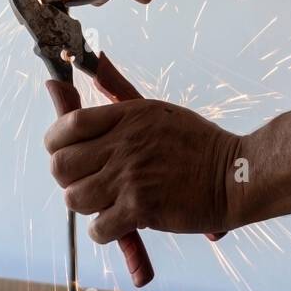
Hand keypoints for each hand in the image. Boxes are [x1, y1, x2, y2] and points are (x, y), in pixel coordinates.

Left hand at [45, 91, 241, 240]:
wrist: (234, 174)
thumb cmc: (196, 142)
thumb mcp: (155, 109)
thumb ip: (119, 91)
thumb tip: (94, 60)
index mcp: (128, 115)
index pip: (68, 125)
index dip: (56, 142)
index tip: (63, 151)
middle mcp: (125, 143)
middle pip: (61, 165)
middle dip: (67, 177)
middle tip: (85, 180)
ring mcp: (131, 176)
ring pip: (74, 199)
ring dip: (85, 204)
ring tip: (104, 201)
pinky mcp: (141, 208)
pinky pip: (98, 228)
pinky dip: (103, 230)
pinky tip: (118, 222)